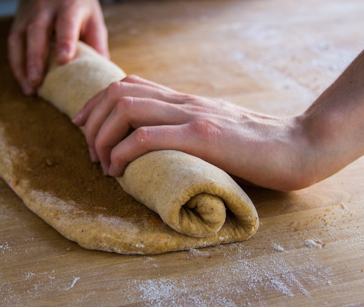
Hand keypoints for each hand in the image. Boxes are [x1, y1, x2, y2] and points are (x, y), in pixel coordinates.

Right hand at [8, 0, 108, 94]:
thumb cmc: (78, 9)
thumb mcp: (93, 20)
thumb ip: (97, 44)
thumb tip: (100, 75)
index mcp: (69, 7)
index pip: (66, 23)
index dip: (64, 41)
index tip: (63, 60)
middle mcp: (46, 9)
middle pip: (37, 32)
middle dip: (36, 58)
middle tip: (37, 81)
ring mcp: (29, 15)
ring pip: (20, 38)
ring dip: (23, 66)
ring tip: (29, 88)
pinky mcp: (18, 23)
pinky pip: (13, 44)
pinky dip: (17, 65)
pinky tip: (23, 81)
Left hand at [73, 75, 316, 190]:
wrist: (296, 146)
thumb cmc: (254, 145)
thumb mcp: (212, 128)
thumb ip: (184, 127)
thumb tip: (154, 142)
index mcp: (183, 99)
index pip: (127, 85)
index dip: (96, 103)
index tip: (83, 127)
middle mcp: (182, 101)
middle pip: (117, 93)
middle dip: (92, 123)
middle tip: (91, 154)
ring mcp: (192, 116)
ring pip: (126, 109)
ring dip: (102, 138)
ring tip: (103, 166)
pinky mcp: (202, 137)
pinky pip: (147, 137)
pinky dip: (122, 153)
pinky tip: (119, 171)